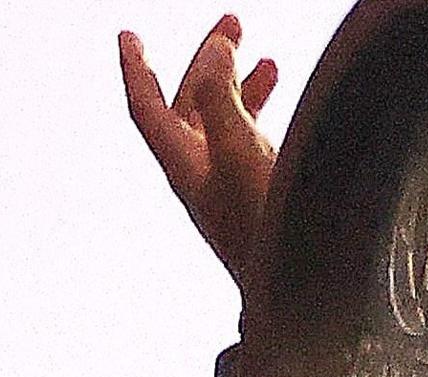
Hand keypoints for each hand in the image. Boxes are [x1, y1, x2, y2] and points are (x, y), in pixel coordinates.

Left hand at [120, 15, 281, 280]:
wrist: (299, 298)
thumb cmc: (268, 231)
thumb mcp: (242, 153)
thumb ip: (223, 97)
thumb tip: (214, 50)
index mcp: (184, 165)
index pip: (147, 107)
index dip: (135, 69)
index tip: (128, 37)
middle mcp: (200, 175)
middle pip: (190, 105)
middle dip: (208, 61)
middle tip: (232, 23)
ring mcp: (228, 189)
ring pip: (223, 123)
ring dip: (240, 86)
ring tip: (268, 60)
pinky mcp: (256, 200)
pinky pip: (249, 144)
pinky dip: (260, 116)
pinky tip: (286, 110)